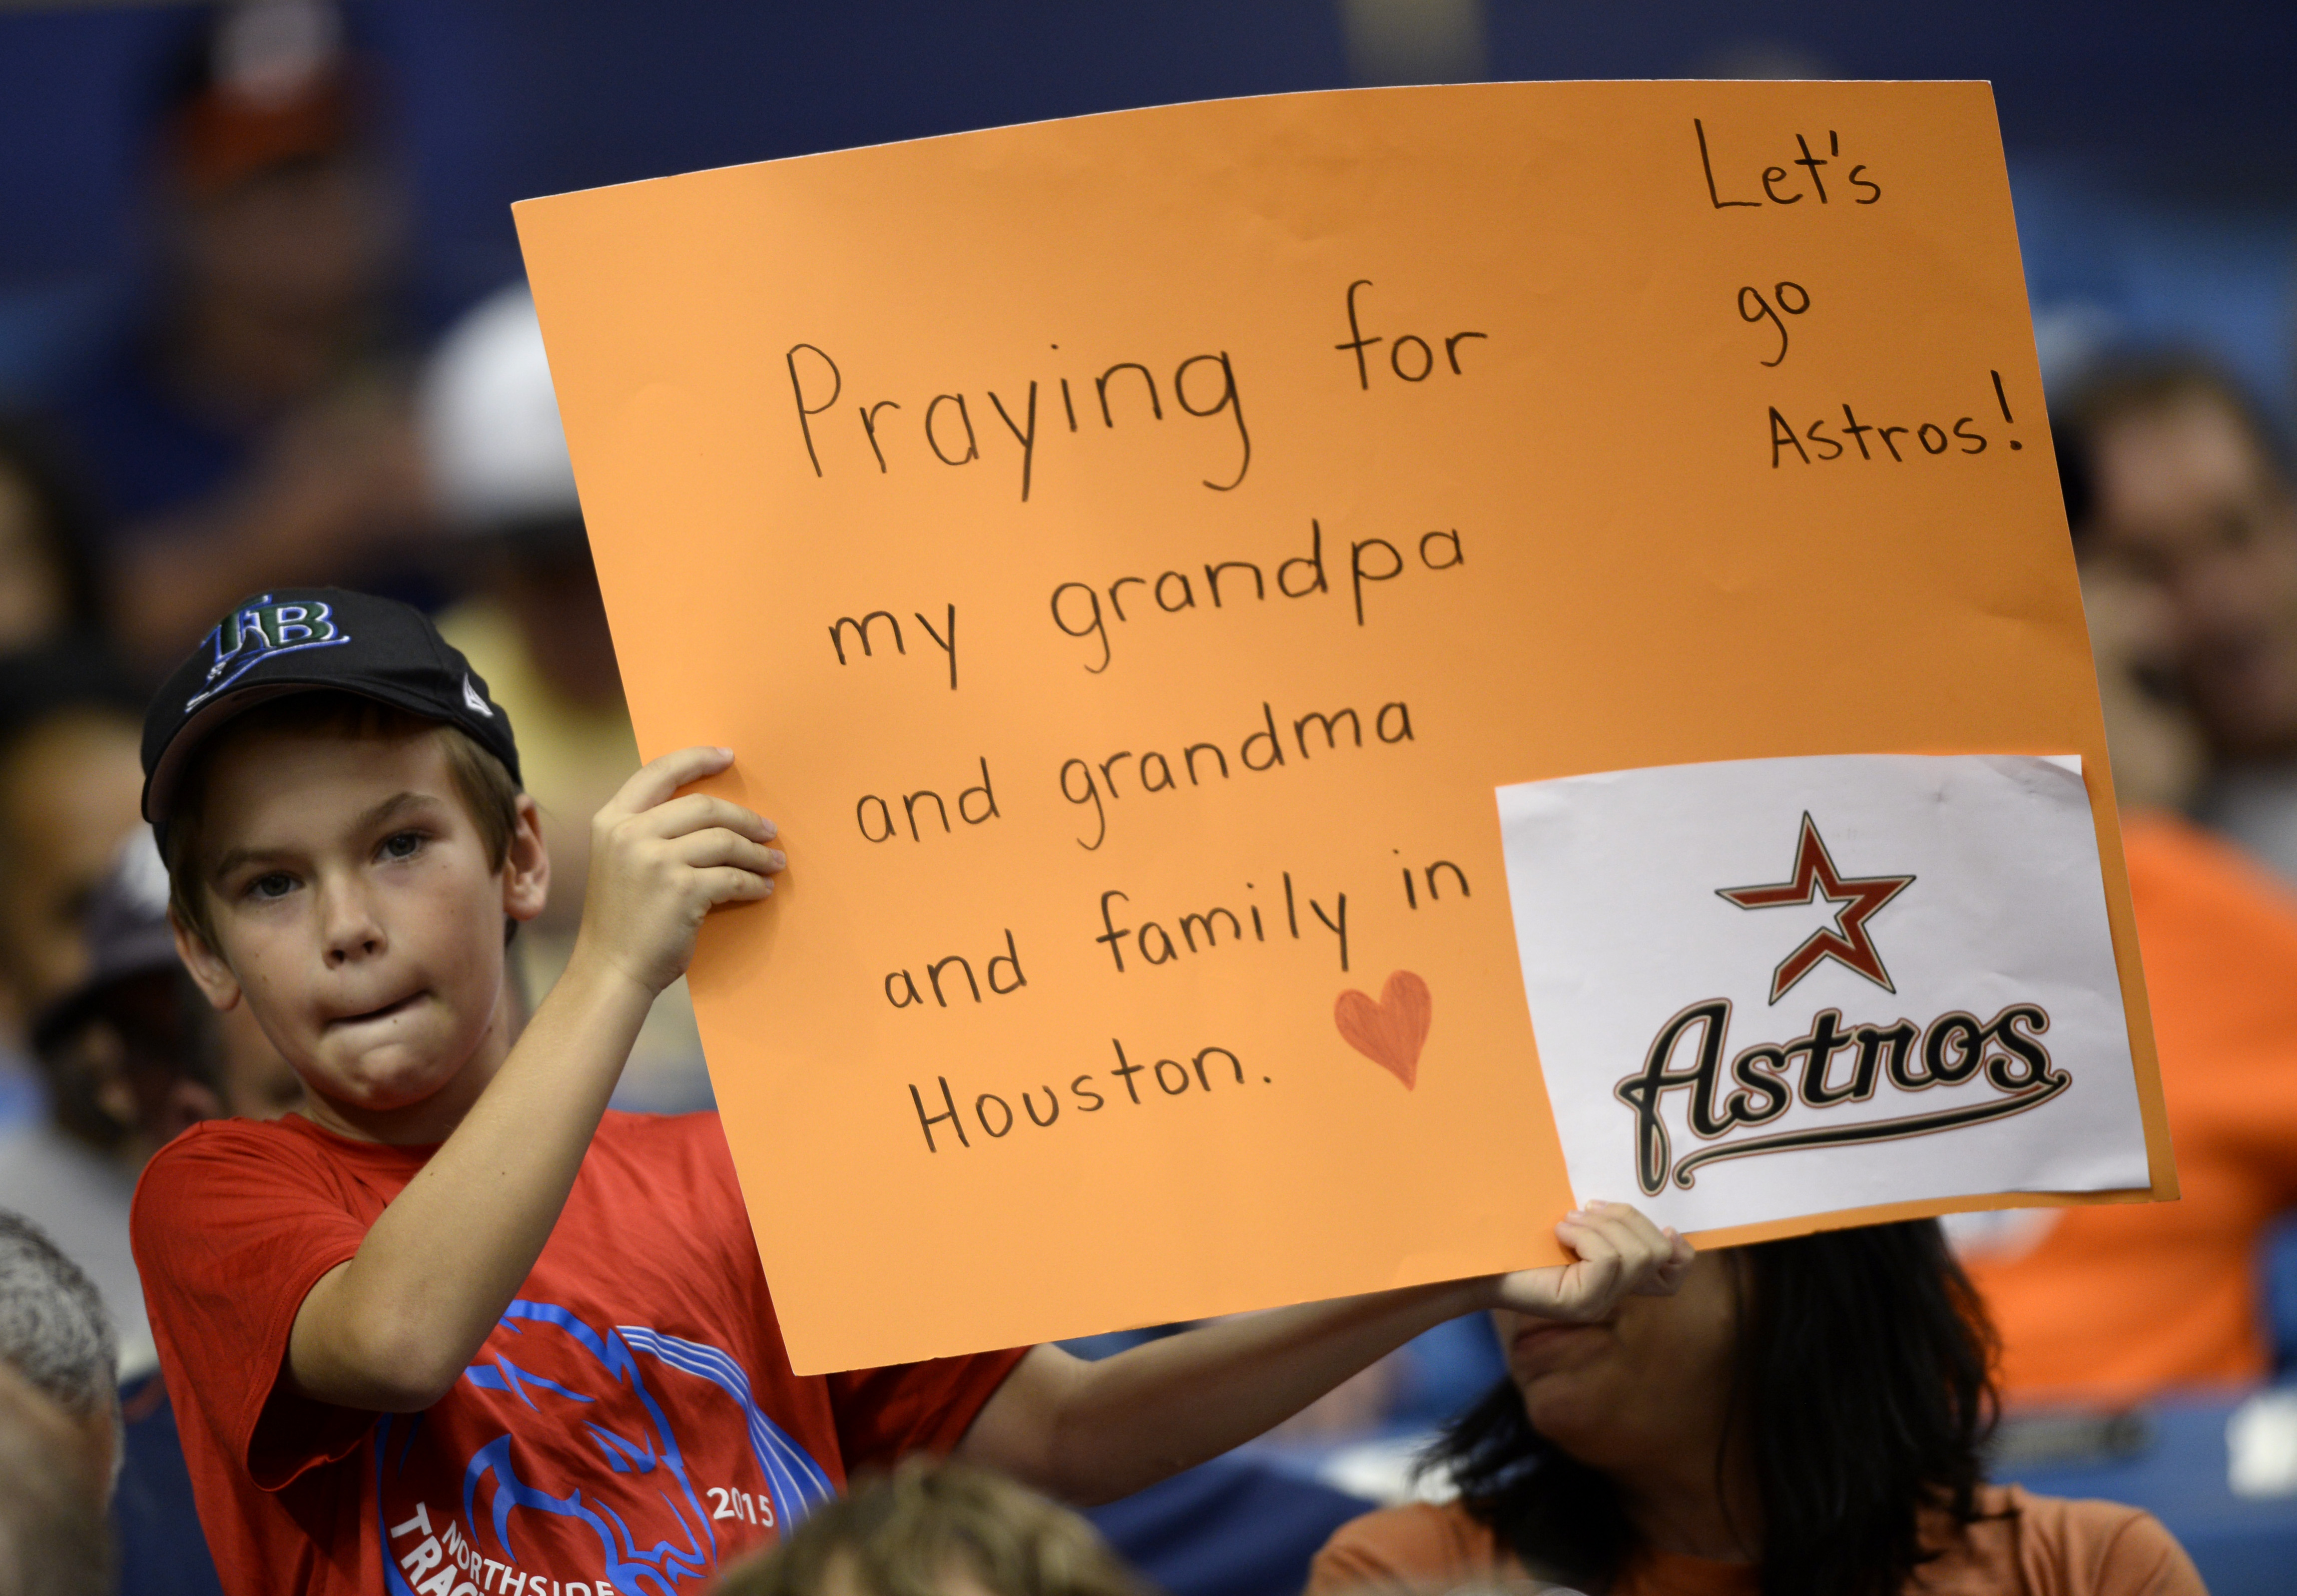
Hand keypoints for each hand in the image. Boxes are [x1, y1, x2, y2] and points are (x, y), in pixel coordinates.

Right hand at [575, 746, 782, 995]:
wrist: (611, 970)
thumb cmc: (622, 920)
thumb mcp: (619, 861)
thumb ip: (648, 831)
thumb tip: (706, 813)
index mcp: (612, 820)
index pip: (659, 772)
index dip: (696, 760)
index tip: (728, 757)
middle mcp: (630, 834)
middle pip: (704, 806)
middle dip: (743, 818)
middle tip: (768, 830)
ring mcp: (656, 861)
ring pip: (724, 840)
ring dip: (757, 852)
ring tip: (773, 861)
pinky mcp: (682, 890)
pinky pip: (732, 877)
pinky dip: (753, 882)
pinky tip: (762, 888)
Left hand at [1485, 1201, 1692, 1322]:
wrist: (1476, 1262)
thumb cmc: (1519, 1237)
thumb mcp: (1570, 1224)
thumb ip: (1602, 1221)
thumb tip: (1632, 1209)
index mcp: (1616, 1277)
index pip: (1673, 1275)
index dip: (1680, 1250)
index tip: (1664, 1225)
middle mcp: (1613, 1296)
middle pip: (1659, 1252)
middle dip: (1628, 1218)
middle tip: (1585, 1208)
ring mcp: (1598, 1304)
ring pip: (1636, 1254)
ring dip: (1603, 1224)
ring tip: (1568, 1220)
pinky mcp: (1580, 1304)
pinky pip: (1607, 1260)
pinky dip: (1585, 1236)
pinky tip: (1559, 1232)